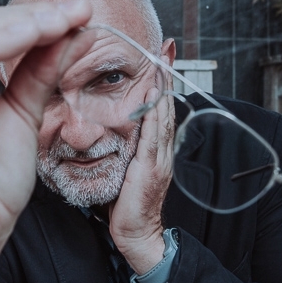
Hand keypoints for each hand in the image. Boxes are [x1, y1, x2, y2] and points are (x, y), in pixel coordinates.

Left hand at [109, 74, 175, 282]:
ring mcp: (160, 159)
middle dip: (167, 75)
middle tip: (166, 48)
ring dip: (163, 88)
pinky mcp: (151, 169)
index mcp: (157, 149)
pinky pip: (153, 137)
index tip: (162, 57)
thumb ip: (126, 147)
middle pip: (167, 105)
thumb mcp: (126, 168)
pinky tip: (153, 98)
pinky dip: (154, 115)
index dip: (163, 82)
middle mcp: (163, 150)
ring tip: (161, 62)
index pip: (162, 108)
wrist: (137, 234)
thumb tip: (114, 126)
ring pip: (163, 116)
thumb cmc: (126, 205)